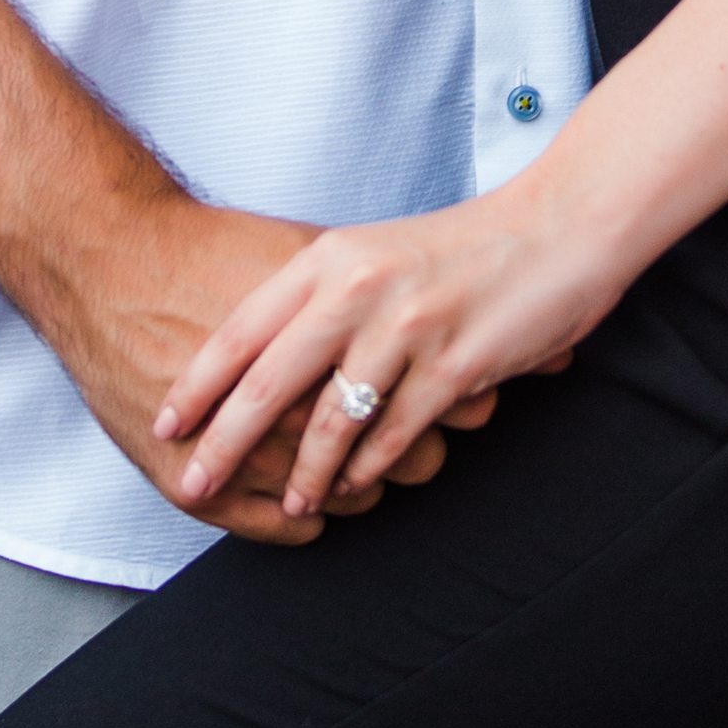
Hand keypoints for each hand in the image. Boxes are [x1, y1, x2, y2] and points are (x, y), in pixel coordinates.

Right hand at [68, 195, 461, 544]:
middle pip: (401, 463)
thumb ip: (372, 300)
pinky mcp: (197, 486)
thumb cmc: (210, 253)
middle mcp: (296, 414)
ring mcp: (247, 458)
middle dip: (405, 447)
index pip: (429, 408)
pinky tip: (303, 498)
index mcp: (335, 354)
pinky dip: (301, 519)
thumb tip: (437, 330)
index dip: (443, 403)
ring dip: (350, 484)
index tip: (435, 392)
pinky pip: (282, 530)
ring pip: (343, 501)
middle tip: (391, 427)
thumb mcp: (309, 261)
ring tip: (341, 458)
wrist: (111, 263)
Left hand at [156, 187, 623, 523]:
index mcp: (331, 258)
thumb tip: (270, 353)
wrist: (560, 224)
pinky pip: (393, 435)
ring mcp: (407, 330)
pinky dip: (369, 468)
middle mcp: (359, 289)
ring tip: (291, 502)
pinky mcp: (453, 368)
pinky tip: (354, 486)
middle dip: (224, 442)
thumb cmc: (466, 244)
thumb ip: (325, 294)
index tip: (166, 423)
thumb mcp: (378, 253)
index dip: (199, 384)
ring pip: (332, 422)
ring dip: (305, 473)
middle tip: (193, 482)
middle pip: (270, 383)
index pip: (244, 329)